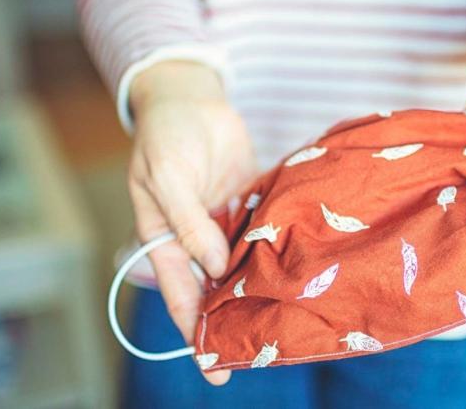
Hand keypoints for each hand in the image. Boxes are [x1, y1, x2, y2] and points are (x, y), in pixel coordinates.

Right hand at [129, 61, 256, 384]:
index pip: (180, 295)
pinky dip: (276, 249)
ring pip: (242, 265)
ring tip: (285, 319)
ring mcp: (224, 223)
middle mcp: (196, 239)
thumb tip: (215, 268)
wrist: (191, 98)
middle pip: (214, 289)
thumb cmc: (167, 137)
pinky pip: (263, 233)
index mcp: (164, 239)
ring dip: (258, 289)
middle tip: (258, 353)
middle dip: (232, 321)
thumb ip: (189, 223)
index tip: (211, 367)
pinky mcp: (250, 205)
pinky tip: (300, 269)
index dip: (194, 332)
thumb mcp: (167, 178)